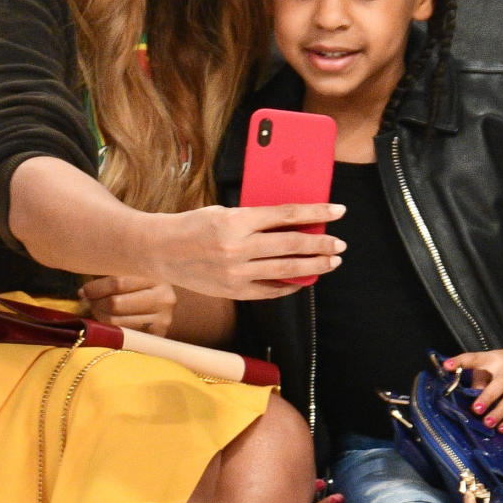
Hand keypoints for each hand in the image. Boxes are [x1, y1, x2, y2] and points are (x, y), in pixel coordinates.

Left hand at [80, 274, 175, 334]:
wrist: (166, 305)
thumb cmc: (142, 285)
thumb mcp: (131, 273)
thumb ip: (111, 276)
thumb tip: (84, 292)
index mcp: (156, 277)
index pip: (118, 283)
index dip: (96, 288)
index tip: (84, 290)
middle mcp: (163, 299)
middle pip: (116, 304)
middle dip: (96, 303)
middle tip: (89, 301)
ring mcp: (162, 320)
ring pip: (116, 322)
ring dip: (100, 316)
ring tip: (97, 309)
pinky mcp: (157, 337)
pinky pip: (123, 335)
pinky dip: (109, 328)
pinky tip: (107, 321)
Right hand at [150, 202, 344, 299]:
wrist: (162, 251)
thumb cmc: (195, 225)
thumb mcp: (224, 212)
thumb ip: (256, 218)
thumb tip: (293, 222)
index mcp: (237, 221)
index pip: (287, 214)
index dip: (317, 212)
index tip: (338, 211)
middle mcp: (238, 248)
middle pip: (292, 244)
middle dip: (322, 244)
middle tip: (340, 244)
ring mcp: (236, 273)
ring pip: (286, 269)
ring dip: (314, 266)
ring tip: (331, 261)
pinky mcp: (233, 291)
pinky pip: (270, 290)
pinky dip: (289, 285)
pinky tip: (303, 279)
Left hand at [442, 344, 502, 432]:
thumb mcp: (491, 363)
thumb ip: (478, 378)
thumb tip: (466, 396)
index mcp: (494, 359)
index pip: (476, 358)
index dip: (461, 361)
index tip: (447, 366)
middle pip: (500, 383)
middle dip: (488, 397)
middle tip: (476, 409)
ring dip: (500, 413)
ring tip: (487, 423)